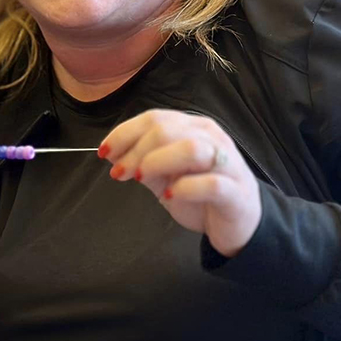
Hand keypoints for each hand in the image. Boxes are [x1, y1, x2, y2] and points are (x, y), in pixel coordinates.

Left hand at [100, 110, 261, 256]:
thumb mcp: (162, 174)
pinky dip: (185, 188)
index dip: (124, 133)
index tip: (104, 152)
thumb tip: (110, 151)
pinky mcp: (236, 192)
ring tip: (141, 178)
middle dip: (136, 150)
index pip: (155, 118)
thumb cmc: (197, 193)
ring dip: (158, 162)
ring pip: (193, 149)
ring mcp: (227, 164)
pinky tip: (168, 196)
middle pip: (169, 130)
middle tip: (118, 172)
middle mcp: (212, 138)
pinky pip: (212, 184)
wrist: (236, 222)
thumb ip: (140, 160)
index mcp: (193, 128)